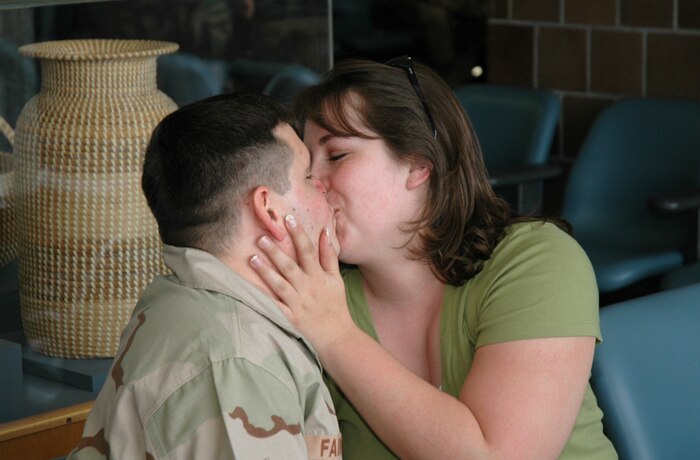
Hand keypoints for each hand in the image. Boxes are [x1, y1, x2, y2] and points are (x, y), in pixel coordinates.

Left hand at [250, 214, 354, 351]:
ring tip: (253, 258)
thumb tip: (325, 233)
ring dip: (266, 271)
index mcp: (319, 277)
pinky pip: (274, 307)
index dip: (299, 234)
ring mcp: (297, 303)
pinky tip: (250, 289)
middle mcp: (307, 288)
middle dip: (276, 251)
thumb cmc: (335, 306)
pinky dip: (263, 298)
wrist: (337, 337)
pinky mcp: (290, 318)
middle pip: (290, 266)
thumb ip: (330, 256)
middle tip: (262, 236)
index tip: (289, 218)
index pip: (308, 251)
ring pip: (280, 285)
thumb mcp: (337, 280)